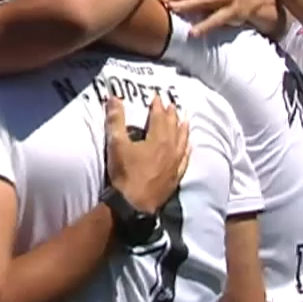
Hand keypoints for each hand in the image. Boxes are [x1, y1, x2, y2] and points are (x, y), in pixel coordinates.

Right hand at [105, 96, 189, 212]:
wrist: (134, 205)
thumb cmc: (125, 174)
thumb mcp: (116, 145)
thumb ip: (116, 120)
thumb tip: (114, 98)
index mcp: (158, 139)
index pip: (160, 117)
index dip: (158, 105)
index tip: (157, 96)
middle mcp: (171, 149)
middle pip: (174, 127)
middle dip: (172, 114)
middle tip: (172, 104)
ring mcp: (176, 164)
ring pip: (183, 141)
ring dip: (183, 129)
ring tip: (185, 120)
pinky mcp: (176, 176)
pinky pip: (185, 158)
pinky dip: (187, 149)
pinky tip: (188, 147)